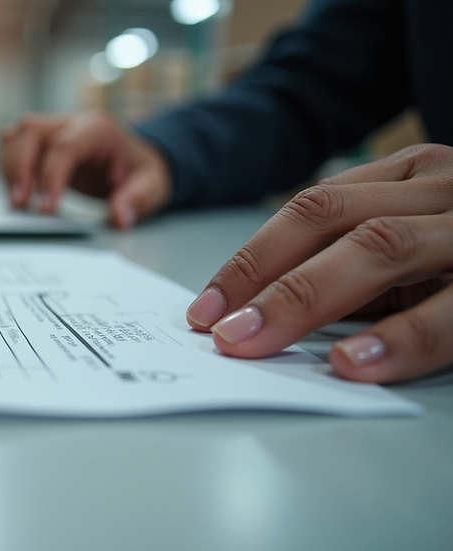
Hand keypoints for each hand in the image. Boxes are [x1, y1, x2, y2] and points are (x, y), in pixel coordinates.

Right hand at [0, 110, 171, 227]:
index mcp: (99, 129)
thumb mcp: (152, 187)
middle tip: (20, 204)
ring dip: (8, 167)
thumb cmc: (140, 173)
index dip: (50, 176)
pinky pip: (12, 144)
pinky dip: (7, 168)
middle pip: (31, 130)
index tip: (45, 209)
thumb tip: (119, 216)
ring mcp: (54, 129)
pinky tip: (17, 193)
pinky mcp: (41, 142)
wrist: (135, 163)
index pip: (65, 145)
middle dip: (19, 167)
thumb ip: (137, 200)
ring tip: (16, 202)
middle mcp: (72, 123)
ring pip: (16, 134)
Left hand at [186, 144, 452, 382]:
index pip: (314, 209)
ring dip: (307, 298)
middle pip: (332, 220)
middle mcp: (441, 185)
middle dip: (265, 277)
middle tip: (221, 330)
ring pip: (381, 247)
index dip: (252, 259)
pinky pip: (452, 310)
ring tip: (257, 342)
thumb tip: (262, 315)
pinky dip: (400, 338)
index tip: (206, 308)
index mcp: (411, 176)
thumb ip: (357, 273)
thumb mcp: (419, 254)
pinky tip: (354, 362)